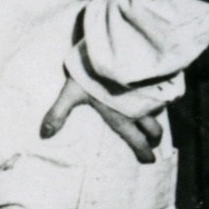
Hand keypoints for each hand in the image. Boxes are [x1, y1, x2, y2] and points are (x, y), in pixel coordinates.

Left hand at [40, 73, 163, 162]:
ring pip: (159, 112)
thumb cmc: (92, 72)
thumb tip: (44, 135)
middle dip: (154, 138)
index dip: (143, 151)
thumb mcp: (72, 92)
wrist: (116, 48)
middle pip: (154, 129)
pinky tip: (158, 95)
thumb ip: (58, 113)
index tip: (150, 161)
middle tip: (153, 143)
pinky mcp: (157, 79)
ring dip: (157, 118)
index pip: (135, 139)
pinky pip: (164, 94)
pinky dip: (162, 99)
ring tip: (153, 121)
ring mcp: (151, 94)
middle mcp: (140, 109)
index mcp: (121, 115)